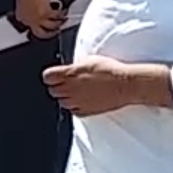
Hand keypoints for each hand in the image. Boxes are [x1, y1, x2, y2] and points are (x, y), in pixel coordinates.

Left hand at [14, 0, 64, 38]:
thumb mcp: (28, 3)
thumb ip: (34, 11)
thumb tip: (42, 12)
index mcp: (22, 18)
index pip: (32, 29)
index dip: (42, 28)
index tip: (47, 27)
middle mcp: (29, 21)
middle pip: (42, 34)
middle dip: (51, 33)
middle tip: (57, 30)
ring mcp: (37, 19)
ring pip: (52, 27)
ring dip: (59, 23)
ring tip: (64, 19)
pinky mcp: (45, 13)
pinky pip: (57, 16)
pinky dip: (62, 13)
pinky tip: (64, 10)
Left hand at [43, 57, 164, 116]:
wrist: (125, 84)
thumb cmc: (110, 70)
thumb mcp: (88, 61)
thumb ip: (74, 67)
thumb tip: (68, 70)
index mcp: (69, 74)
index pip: (47, 77)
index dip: (51, 76)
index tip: (54, 76)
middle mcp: (70, 89)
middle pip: (52, 91)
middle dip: (57, 87)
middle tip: (67, 84)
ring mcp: (77, 101)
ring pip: (62, 102)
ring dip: (66, 97)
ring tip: (77, 92)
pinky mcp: (86, 111)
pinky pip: (73, 111)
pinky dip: (75, 107)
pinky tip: (83, 100)